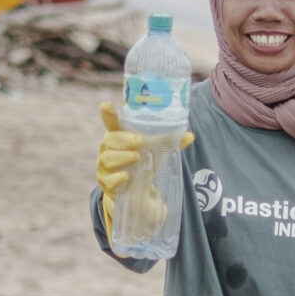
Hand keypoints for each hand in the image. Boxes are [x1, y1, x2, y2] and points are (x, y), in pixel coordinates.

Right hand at [96, 102, 192, 227]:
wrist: (138, 191)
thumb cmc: (144, 163)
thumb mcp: (157, 151)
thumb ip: (171, 142)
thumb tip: (189, 135)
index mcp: (119, 136)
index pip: (111, 123)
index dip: (108, 114)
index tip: (106, 105)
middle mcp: (108, 149)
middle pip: (110, 140)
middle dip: (124, 140)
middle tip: (140, 141)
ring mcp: (105, 166)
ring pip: (108, 159)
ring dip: (122, 157)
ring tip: (137, 157)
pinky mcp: (107, 183)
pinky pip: (108, 179)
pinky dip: (117, 177)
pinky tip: (126, 176)